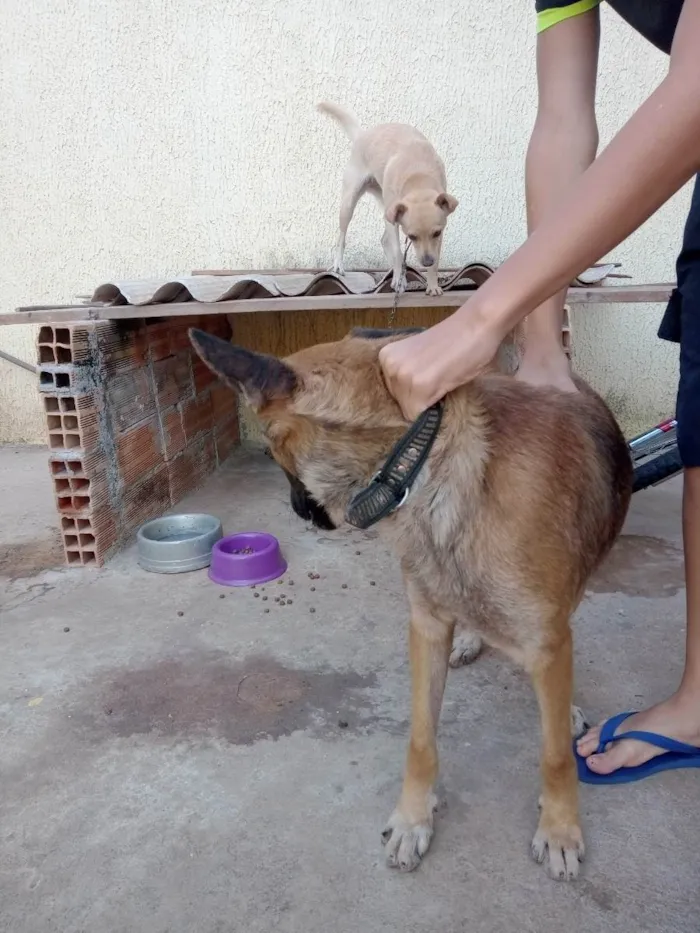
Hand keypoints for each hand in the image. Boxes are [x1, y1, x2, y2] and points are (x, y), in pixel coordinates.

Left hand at [378, 304, 502, 420]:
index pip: (393, 393)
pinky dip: (433, 409)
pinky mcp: (419, 385)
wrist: (478, 324)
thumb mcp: (421, 357)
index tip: (431, 379)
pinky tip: (445, 386)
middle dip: (419, 398)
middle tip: (440, 378)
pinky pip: (418, 415)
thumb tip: (406, 400)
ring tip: (444, 380)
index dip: (414, 393)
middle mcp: (389, 365)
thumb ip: (409, 373)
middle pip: (399, 403)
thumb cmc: (457, 339)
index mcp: (386, 357)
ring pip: (409, 410)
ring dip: (428, 403)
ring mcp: (402, 375)